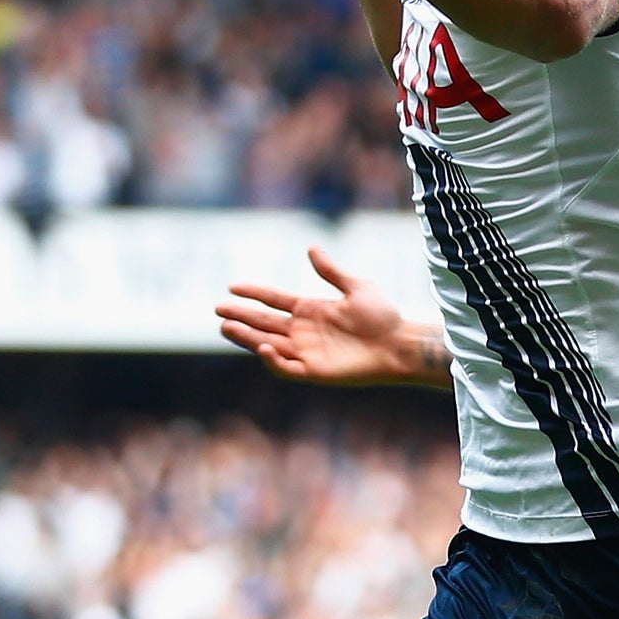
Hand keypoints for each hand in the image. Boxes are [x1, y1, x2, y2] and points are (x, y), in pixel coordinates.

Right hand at [217, 247, 442, 384]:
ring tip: (226, 326)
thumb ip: (332, 271)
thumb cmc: (383, 316)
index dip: (253, 293)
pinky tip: (264, 346)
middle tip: (218, 308)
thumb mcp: (356, 286)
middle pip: (264, 323)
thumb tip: (311, 248)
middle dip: (241, 316)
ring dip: (247, 337)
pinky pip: (286, 367)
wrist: (399, 344)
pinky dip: (272, 360)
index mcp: (311, 309)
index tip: (233, 286)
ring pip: (267, 344)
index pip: (274, 300)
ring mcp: (307, 351)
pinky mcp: (314, 371)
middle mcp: (304, 331)